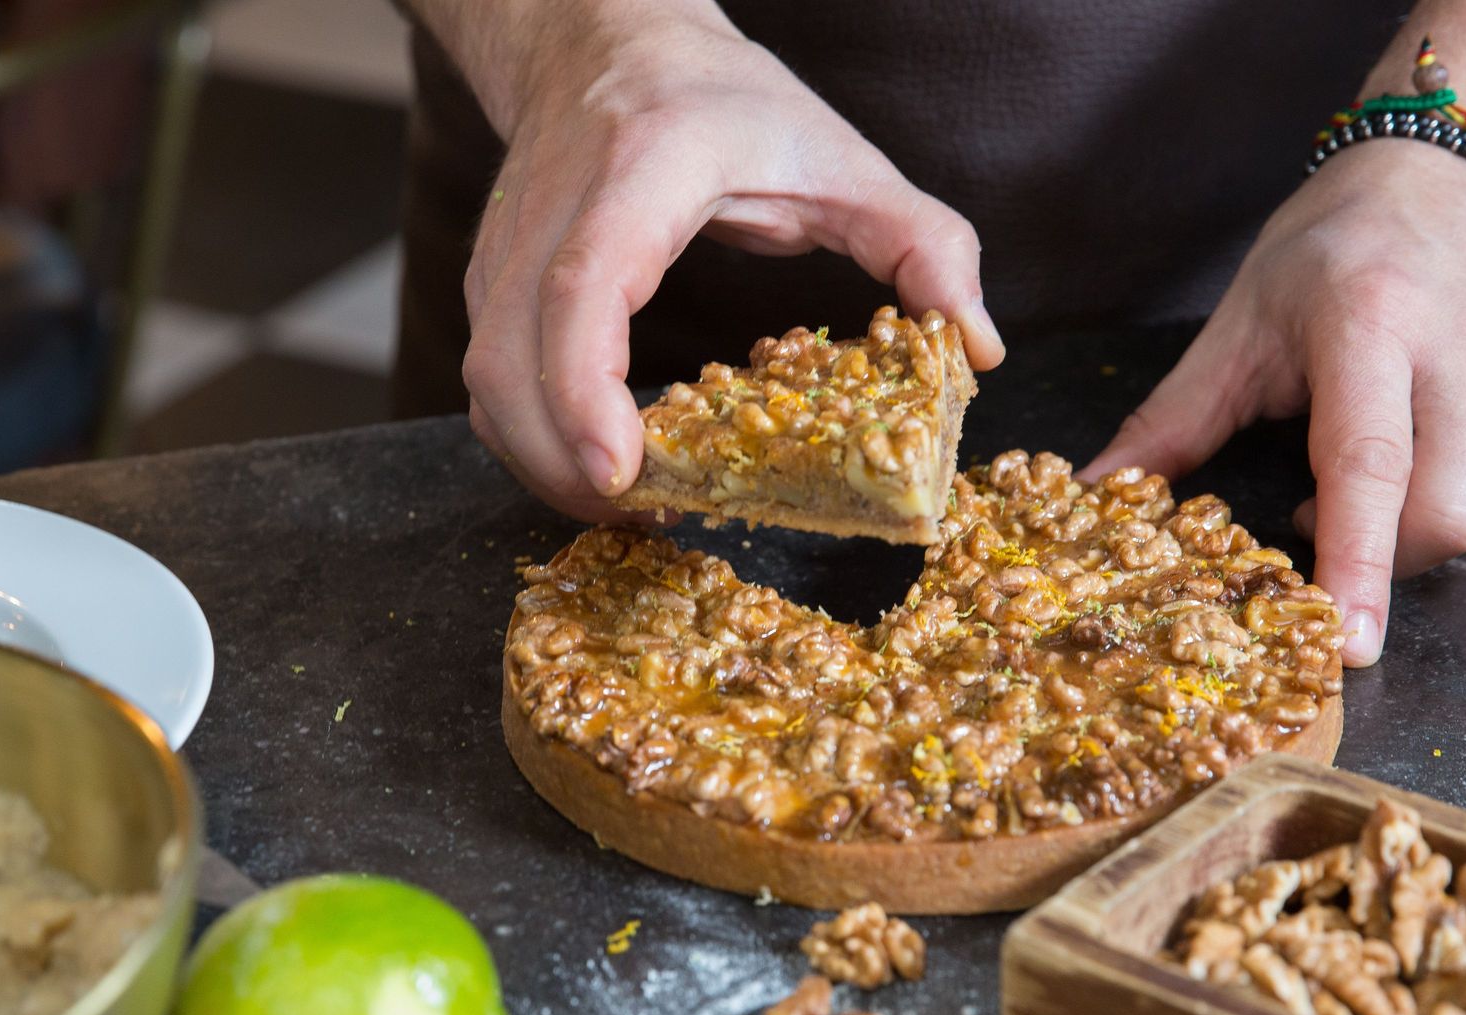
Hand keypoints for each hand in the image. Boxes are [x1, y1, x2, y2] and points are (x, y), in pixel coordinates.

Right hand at [459, 0, 1004, 519]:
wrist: (603, 41)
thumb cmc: (724, 104)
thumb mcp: (841, 155)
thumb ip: (922, 243)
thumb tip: (977, 345)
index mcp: (643, 172)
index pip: (586, 285)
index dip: (588, 388)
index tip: (620, 470)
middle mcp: (551, 213)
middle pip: (511, 362)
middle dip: (563, 464)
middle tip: (648, 516)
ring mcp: (506, 251)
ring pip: (488, 385)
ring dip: (546, 465)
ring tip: (633, 506)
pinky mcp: (492, 284)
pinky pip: (494, 384)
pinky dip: (536, 441)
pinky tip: (605, 469)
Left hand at [1081, 141, 1465, 665]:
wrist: (1461, 157)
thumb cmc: (1336, 243)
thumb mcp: (1242, 319)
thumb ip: (1172, 419)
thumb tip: (1095, 494)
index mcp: (1371, 322)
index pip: (1368, 466)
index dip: (1357, 563)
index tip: (1349, 644)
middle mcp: (1465, 345)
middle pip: (1445, 515)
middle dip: (1383, 559)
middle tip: (1322, 521)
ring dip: (1412, 515)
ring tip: (1372, 453)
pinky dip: (1455, 477)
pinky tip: (1430, 423)